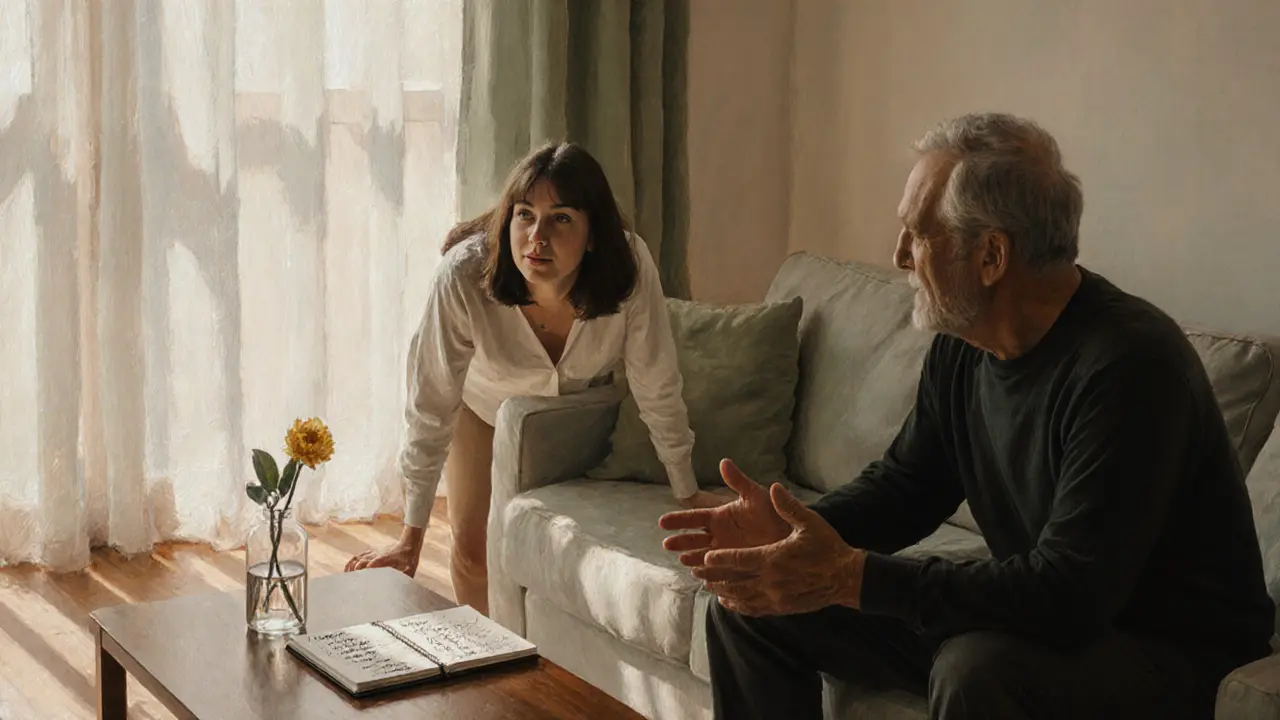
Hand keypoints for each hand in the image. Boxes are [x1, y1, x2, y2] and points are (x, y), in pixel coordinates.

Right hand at [345, 530, 422, 576]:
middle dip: (355, 572)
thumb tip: (403, 579)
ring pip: (357, 559)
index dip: (367, 568)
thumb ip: (406, 574)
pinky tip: (347, 570)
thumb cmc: (409, 559)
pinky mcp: (370, 552)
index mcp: (385, 559)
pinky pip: (357, 557)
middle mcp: (376, 555)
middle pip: (362, 561)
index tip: (361, 577)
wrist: (408, 545)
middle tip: (351, 584)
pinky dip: (350, 563)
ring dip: (351, 568)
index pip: (374, 563)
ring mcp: (372, 553)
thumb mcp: (410, 567)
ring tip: (346, 579)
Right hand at [660, 459, 791, 568]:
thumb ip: (739, 481)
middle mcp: (717, 536)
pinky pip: (716, 572)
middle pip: (693, 539)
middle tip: (668, 545)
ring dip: (692, 559)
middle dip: (680, 542)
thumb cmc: (774, 513)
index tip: (662, 522)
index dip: (678, 520)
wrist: (792, 535)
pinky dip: (708, 574)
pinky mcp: (733, 567)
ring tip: (683, 561)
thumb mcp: (756, 495)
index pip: (694, 518)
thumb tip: (724, 461)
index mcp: (719, 517)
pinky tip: (701, 577)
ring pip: (702, 557)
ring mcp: (724, 553)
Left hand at [697, 482, 864, 616]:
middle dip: (715, 577)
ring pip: (742, 598)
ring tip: (709, 587)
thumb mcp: (809, 522)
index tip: (705, 556)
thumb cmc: (827, 547)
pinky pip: (755, 609)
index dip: (720, 558)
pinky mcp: (782, 608)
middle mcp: (771, 581)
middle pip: (735, 582)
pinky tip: (730, 603)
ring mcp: (776, 598)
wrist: (846, 578)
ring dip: (724, 593)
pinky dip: (739, 607)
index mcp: (774, 559)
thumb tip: (774, 488)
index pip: (740, 559)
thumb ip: (788, 506)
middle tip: (698, 573)